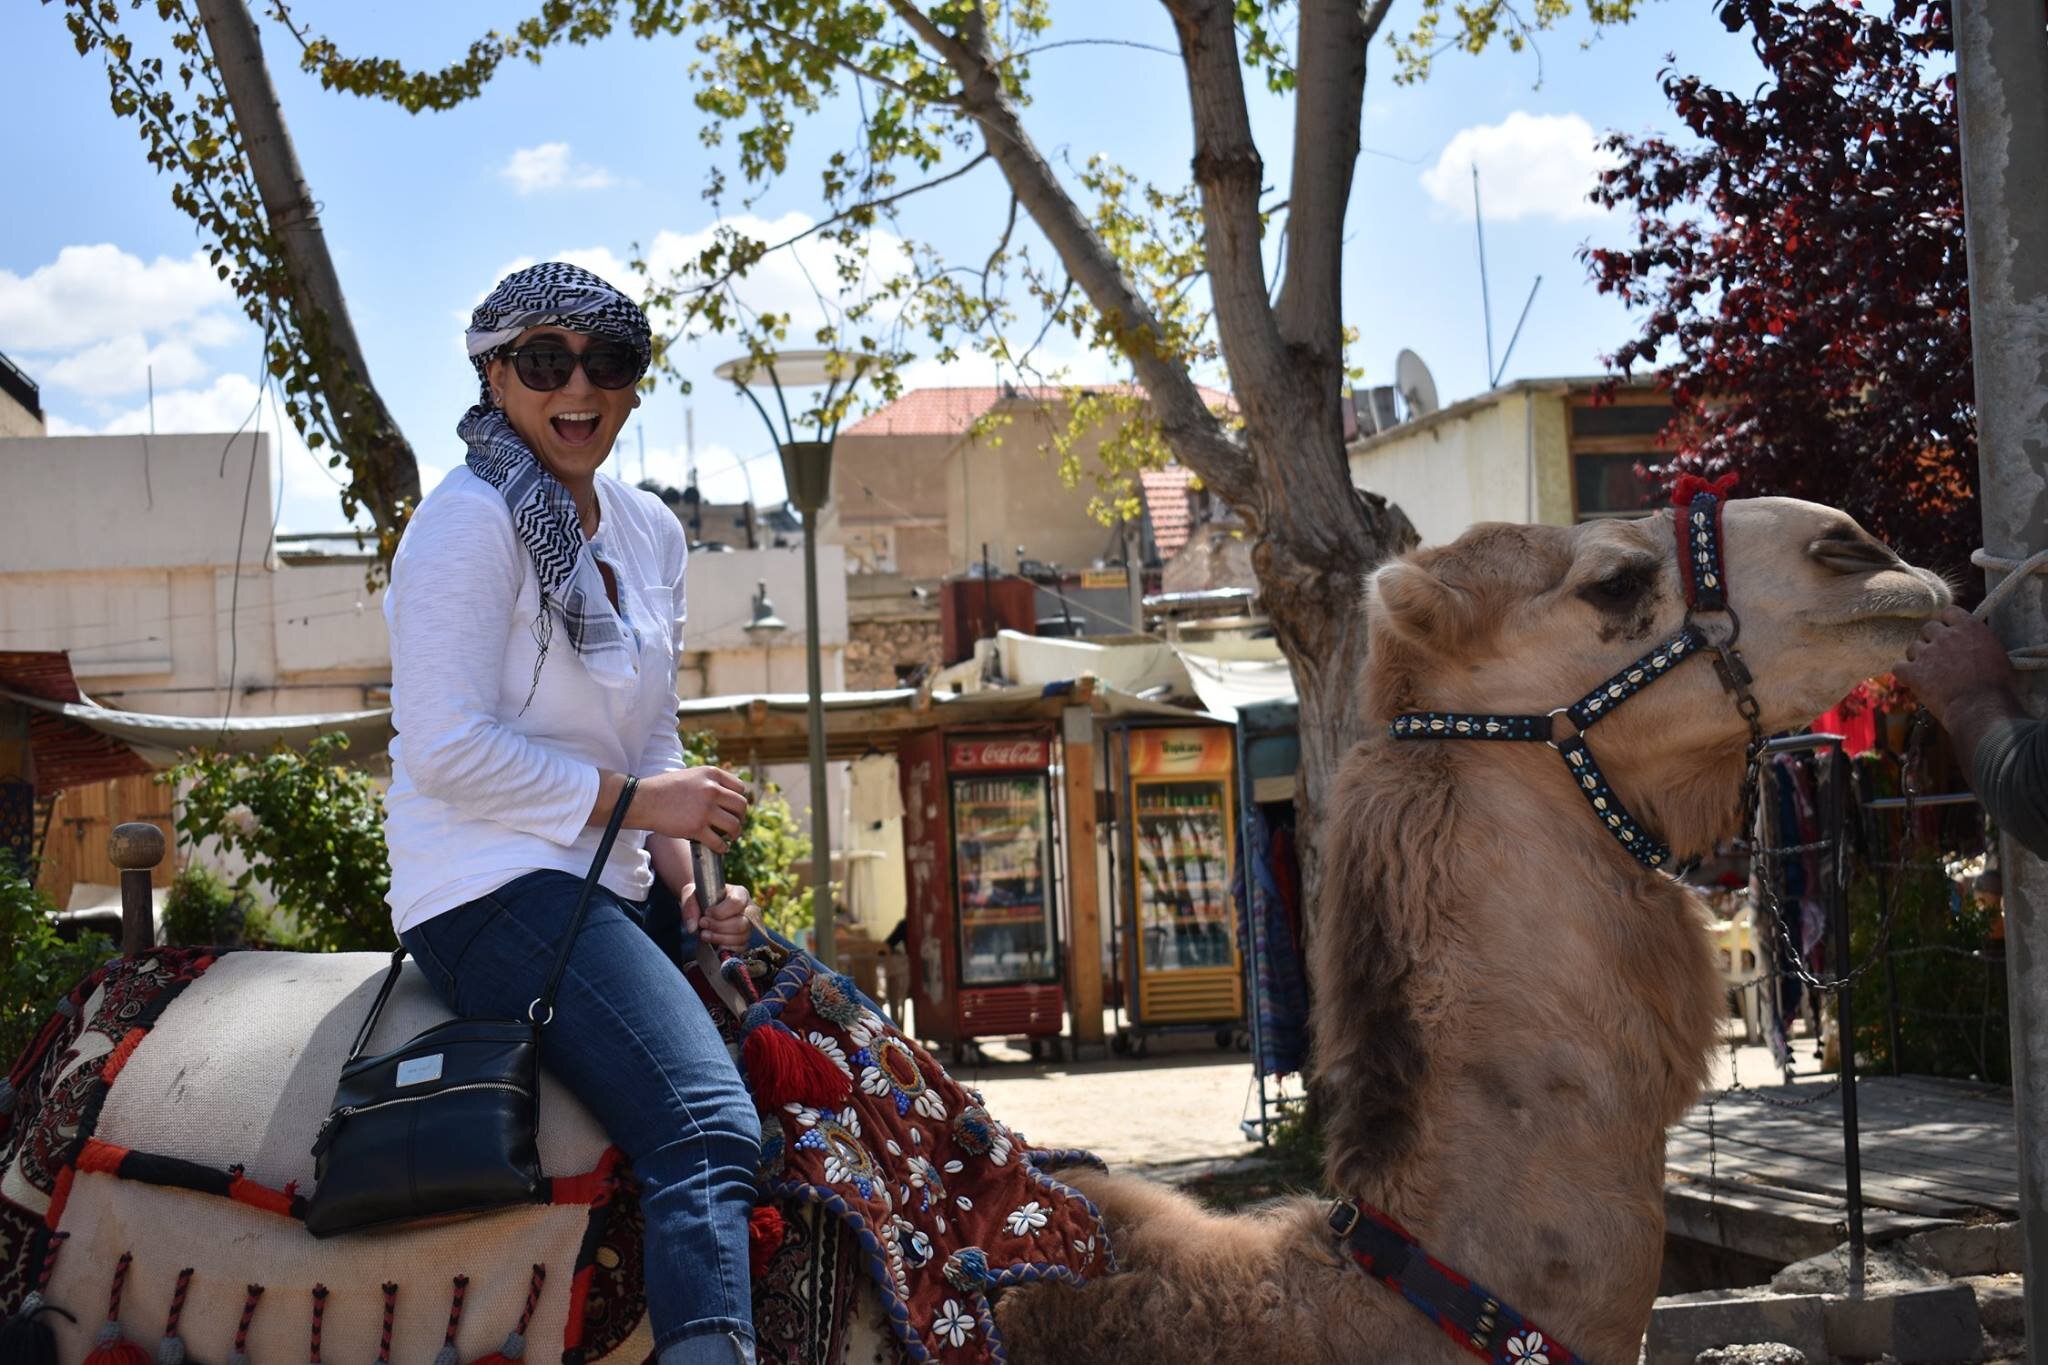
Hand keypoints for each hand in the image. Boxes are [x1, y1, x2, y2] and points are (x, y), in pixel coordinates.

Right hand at [626, 767, 751, 850]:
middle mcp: (712, 789)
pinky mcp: (697, 827)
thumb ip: (709, 782)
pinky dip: (722, 847)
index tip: (734, 809)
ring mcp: (705, 809)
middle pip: (741, 806)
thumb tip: (725, 796)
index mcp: (711, 774)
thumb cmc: (664, 789)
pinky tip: (719, 848)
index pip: (740, 788)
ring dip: (735, 833)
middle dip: (740, 817)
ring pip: (734, 825)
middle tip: (734, 824)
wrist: (642, 800)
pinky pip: (719, 842)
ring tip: (729, 837)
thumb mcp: (691, 775)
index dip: (738, 800)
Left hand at [682, 881, 753, 952]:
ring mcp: (748, 927)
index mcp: (740, 894)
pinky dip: (725, 948)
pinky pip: (740, 949)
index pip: (737, 903)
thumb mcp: (691, 894)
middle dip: (718, 927)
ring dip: (719, 939)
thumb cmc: (701, 897)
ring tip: (704, 934)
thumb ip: (690, 907)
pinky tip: (713, 944)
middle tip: (702, 924)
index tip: (706, 913)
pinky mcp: (744, 940)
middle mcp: (748, 910)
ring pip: (741, 938)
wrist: (702, 906)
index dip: (720, 911)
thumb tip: (693, 928)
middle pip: (741, 924)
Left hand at [1894, 606, 2018, 722]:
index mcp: (1970, 627)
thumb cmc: (1998, 686)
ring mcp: (1927, 653)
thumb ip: (1979, 643)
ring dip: (1918, 658)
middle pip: (1928, 628)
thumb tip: (1971, 646)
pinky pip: (1898, 667)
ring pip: (1912, 647)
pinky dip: (1905, 674)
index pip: (1949, 612)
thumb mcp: (1996, 654)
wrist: (1982, 707)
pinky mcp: (1914, 672)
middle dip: (1932, 641)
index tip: (1950, 634)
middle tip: (1940, 658)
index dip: (1947, 624)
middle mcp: (1946, 635)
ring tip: (1930, 674)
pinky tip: (1913, 682)